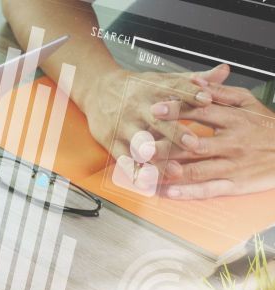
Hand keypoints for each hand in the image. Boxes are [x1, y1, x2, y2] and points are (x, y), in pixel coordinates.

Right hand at [79, 65, 229, 160]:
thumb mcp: (163, 79)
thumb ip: (193, 79)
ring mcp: (124, 126)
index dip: (191, 94)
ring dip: (156, 159)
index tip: (207, 100)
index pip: (174, 89)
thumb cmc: (137, 87)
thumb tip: (224, 72)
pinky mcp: (112, 141)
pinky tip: (147, 183)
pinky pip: (123, 159)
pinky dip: (135, 173)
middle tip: (193, 144)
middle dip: (175, 133)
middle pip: (158, 120)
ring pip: (140, 144)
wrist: (98, 89)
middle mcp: (138, 107)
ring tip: (172, 171)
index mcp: (153, 89)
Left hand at [151, 75, 274, 198]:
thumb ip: (221, 93)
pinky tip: (168, 192)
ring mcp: (232, 166)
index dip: (176, 111)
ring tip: (146, 171)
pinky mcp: (234, 185)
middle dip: (165, 145)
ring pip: (196, 169)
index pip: (201, 113)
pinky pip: (208, 189)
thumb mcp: (248, 103)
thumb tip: (196, 81)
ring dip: (169, 171)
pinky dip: (188, 192)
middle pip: (193, 144)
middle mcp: (232, 144)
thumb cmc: (266, 126)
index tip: (154, 109)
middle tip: (141, 145)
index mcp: (234, 120)